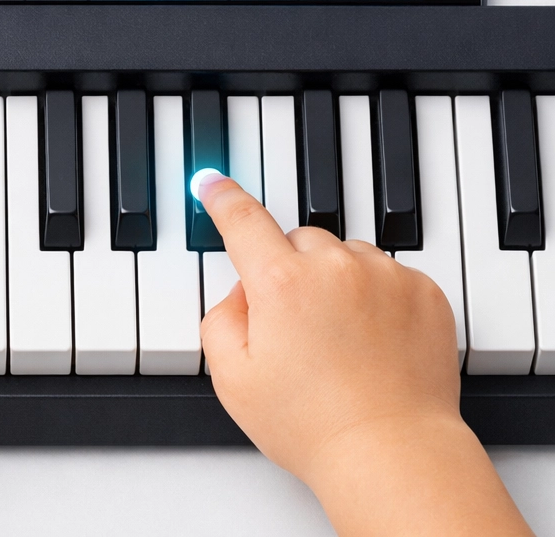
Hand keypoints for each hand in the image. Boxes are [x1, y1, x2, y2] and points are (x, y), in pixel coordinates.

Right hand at [198, 171, 532, 536]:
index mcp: (281, 283)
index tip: (213, 181)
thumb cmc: (313, 426)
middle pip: (299, 240)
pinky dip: (376, 296)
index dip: (224, 197)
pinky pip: (387, 273)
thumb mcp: (232, 377)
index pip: (243, 220)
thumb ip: (221, 316)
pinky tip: (372, 339)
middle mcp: (334, 267)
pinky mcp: (423, 290)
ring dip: (336, 280)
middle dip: (290, 269)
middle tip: (296, 325)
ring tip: (340, 339)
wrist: (393, 456)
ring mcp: (384, 275)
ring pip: (345, 254)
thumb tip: (243, 289)